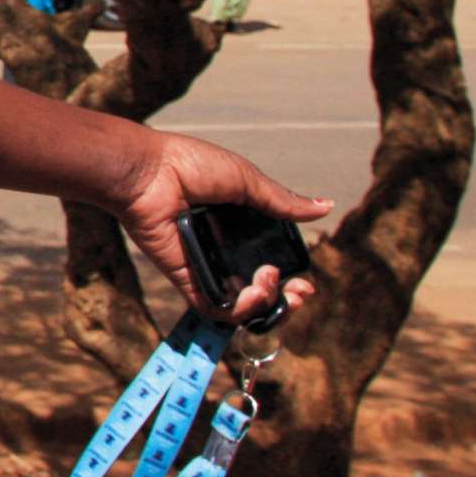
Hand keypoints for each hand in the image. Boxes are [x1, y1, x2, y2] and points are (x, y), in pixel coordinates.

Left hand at [104, 131, 331, 324]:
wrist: (149, 171)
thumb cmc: (191, 166)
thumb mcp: (245, 180)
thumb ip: (282, 202)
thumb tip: (325, 207)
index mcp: (241, 228)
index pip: (274, 263)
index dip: (293, 279)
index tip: (306, 283)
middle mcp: (225, 251)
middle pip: (262, 291)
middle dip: (286, 300)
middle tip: (298, 291)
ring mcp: (206, 267)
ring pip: (241, 305)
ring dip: (265, 304)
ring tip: (266, 281)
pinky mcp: (185, 277)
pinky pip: (212, 306)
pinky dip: (236, 310)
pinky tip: (251, 296)